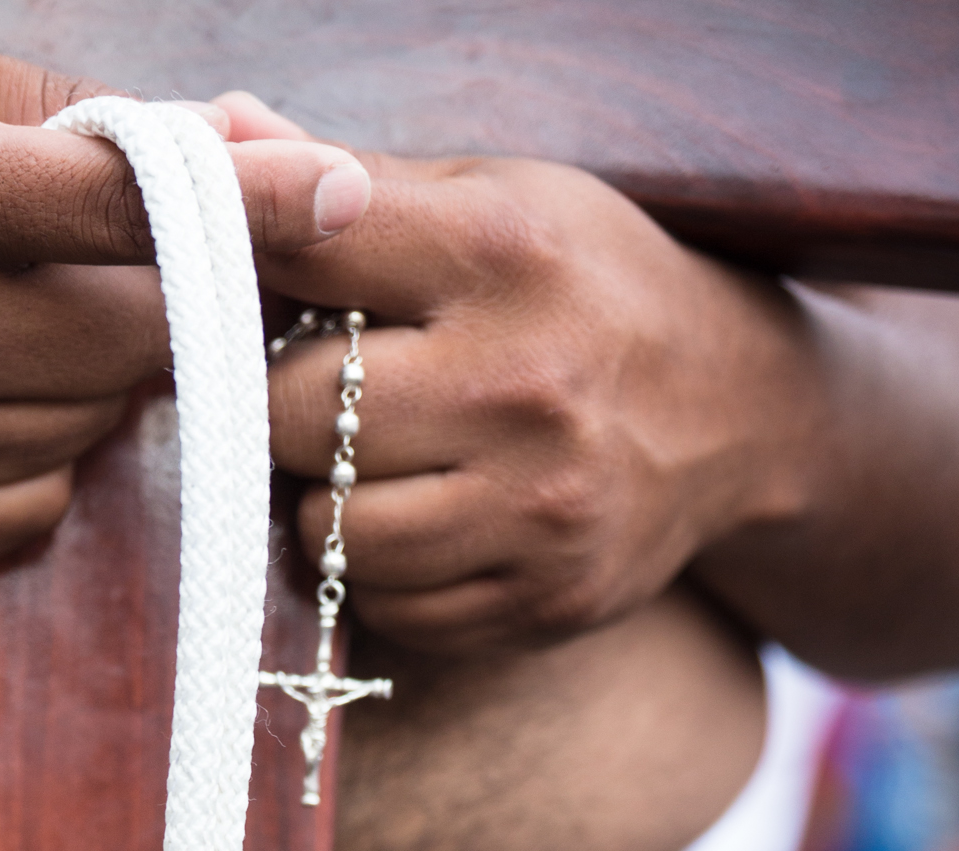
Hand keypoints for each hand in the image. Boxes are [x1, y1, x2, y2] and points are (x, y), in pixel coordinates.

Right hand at [0, 43, 369, 565]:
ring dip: (94, 384)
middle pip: (138, 341)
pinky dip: (38, 460)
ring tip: (10, 331)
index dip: (249, 206)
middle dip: (163, 308)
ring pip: (94, 429)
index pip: (124, 205)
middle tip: (122, 274)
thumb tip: (262, 139)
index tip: (346, 198)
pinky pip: (36, 507)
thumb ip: (89, 123)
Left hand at [243, 135, 817, 656]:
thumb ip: (354, 183)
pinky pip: (396, 608)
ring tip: (367, 469)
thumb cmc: (583, 288)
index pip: (306, 242)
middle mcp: (523, 383)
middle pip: (297, 416)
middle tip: (316, 399)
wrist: (736, 410)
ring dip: (327, 505)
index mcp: (504, 252)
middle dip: (285, 409)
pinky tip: (423, 524)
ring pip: (335, 532)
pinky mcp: (545, 598)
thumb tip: (222, 133)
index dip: (246, 263)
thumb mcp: (497, 201)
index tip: (233, 283)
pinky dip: (385, 576)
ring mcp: (539, 505)